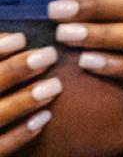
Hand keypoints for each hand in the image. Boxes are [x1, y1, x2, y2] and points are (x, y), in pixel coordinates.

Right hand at [0, 33, 60, 151]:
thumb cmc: (0, 94)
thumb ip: (1, 62)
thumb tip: (18, 38)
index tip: (21, 39)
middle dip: (15, 70)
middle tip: (49, 55)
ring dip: (24, 101)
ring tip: (55, 85)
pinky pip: (0, 148)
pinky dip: (20, 134)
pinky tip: (45, 118)